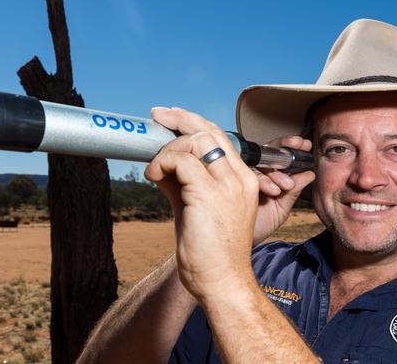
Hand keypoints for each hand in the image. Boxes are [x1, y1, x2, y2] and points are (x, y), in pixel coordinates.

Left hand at [144, 107, 258, 301]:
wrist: (221, 280)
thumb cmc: (210, 250)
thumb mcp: (196, 207)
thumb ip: (182, 181)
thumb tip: (160, 162)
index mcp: (243, 179)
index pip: (220, 137)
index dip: (192, 121)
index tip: (170, 117)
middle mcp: (239, 178)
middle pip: (209, 130)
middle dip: (179, 118)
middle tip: (156, 117)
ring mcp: (227, 185)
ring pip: (196, 140)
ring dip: (168, 149)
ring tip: (156, 170)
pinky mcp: (209, 194)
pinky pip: (181, 161)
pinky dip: (162, 163)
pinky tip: (153, 177)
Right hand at [253, 136, 315, 244]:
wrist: (244, 240)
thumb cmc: (261, 224)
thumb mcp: (283, 206)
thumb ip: (295, 190)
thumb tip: (310, 173)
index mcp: (269, 174)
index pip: (279, 154)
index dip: (291, 146)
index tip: (306, 145)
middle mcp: (255, 171)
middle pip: (268, 151)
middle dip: (285, 147)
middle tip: (298, 146)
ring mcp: (243, 175)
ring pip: (260, 163)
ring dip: (277, 173)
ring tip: (287, 186)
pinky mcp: (232, 181)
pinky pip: (247, 174)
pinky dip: (263, 181)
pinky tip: (273, 191)